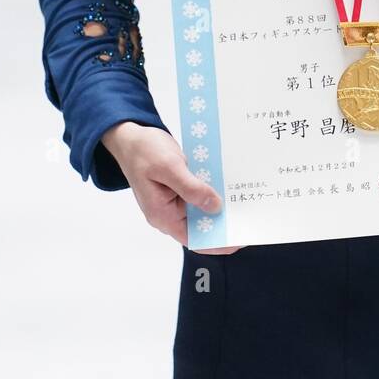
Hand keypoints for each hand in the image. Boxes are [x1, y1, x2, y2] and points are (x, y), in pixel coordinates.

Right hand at [100, 122, 243, 253]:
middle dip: (223, 222)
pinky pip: (199, 193)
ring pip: (202, 209)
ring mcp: (174, 201)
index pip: (194, 239)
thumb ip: (191, 188)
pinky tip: (229, 182)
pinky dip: (212, 189)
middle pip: (201, 225)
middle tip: (249, 215)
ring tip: (243, 198)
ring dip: (220, 203)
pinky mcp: (179, 188)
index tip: (239, 240)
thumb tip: (215, 206)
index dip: (217, 242)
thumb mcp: (169, 167)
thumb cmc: (143, 151)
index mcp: (163, 215)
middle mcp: (169, 213)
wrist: (130, 136)